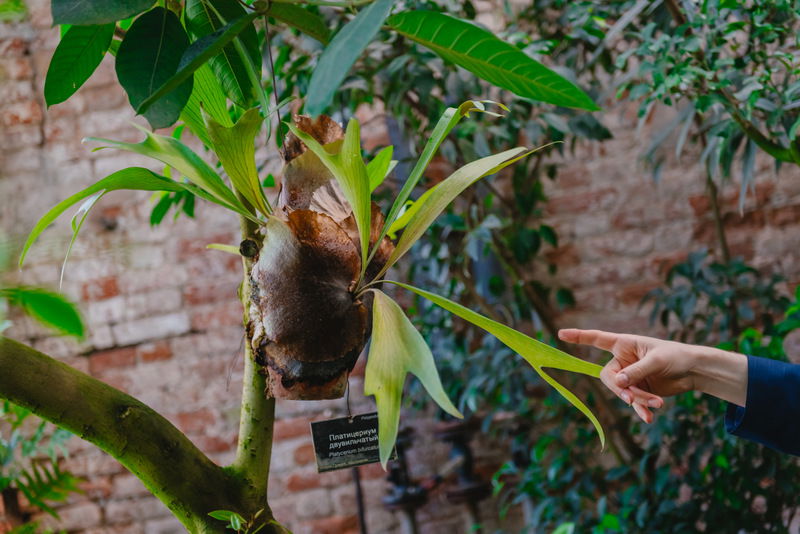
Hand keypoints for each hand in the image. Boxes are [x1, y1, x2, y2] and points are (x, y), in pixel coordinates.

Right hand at [558, 328, 747, 423]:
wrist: (694, 371)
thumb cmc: (676, 357)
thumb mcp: (656, 361)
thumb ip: (636, 371)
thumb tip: (617, 383)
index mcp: (624, 344)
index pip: (596, 339)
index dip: (579, 337)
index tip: (561, 333)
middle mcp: (623, 360)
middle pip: (608, 377)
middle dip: (621, 389)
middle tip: (631, 398)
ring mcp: (630, 376)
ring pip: (622, 392)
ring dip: (638, 400)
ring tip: (656, 405)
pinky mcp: (639, 390)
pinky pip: (633, 402)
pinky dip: (641, 409)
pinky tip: (649, 417)